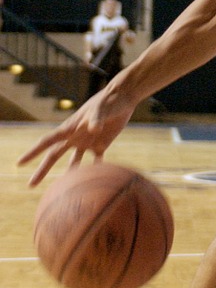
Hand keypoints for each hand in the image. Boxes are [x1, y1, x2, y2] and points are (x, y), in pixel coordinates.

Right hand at [17, 88, 134, 185]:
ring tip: (62, 189)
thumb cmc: (109, 101)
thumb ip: (96, 118)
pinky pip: (96, 162)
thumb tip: (94, 128)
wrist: (123, 98)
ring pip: (74, 162)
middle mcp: (75, 137)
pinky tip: (92, 184)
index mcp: (70, 129)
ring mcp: (88, 141)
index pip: (47, 142)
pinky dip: (94, 171)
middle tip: (30, 185)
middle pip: (54, 156)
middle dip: (42, 170)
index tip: (19, 163)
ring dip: (68, 174)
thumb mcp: (100, 109)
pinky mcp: (102, 144)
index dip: (33, 152)